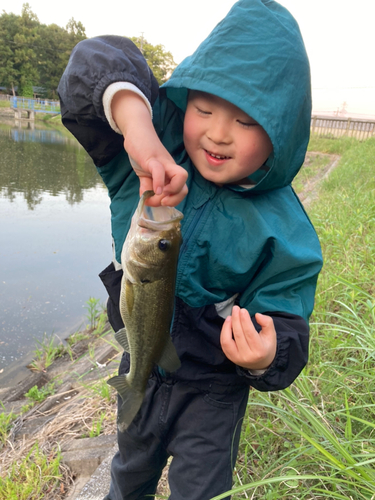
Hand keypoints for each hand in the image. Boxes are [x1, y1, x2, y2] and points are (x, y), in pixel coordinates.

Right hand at [111, 90, 187, 205]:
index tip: (158, 202)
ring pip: (181, 178)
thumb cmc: (142, 152)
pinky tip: (153, 190)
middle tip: (158, 200)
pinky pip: (160, 171)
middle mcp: (170, 169)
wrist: (136, 131)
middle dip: (173, 200)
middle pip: (185, 189)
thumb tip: (147, 201)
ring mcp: (163, 162)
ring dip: (170, 193)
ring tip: (155, 194)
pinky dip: (159, 183)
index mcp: (170, 175)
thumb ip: (147, 187)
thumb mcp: (145, 174)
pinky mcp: (152, 157)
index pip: (181, 191)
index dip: (172, 201)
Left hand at [220, 306, 276, 370]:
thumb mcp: (271, 334)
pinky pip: (224, 344)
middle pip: (238, 335)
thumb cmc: (266, 346)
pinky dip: (224, 332)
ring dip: (227, 326)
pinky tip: (228, 323)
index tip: (243, 310)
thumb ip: (267, 323)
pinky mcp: (231, 358)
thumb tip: (257, 315)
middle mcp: (248, 356)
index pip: (250, 333)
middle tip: (236, 308)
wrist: (261, 363)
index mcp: (260, 350)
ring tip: (230, 316)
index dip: (245, 321)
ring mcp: (237, 358)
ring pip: (228, 341)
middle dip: (236, 319)